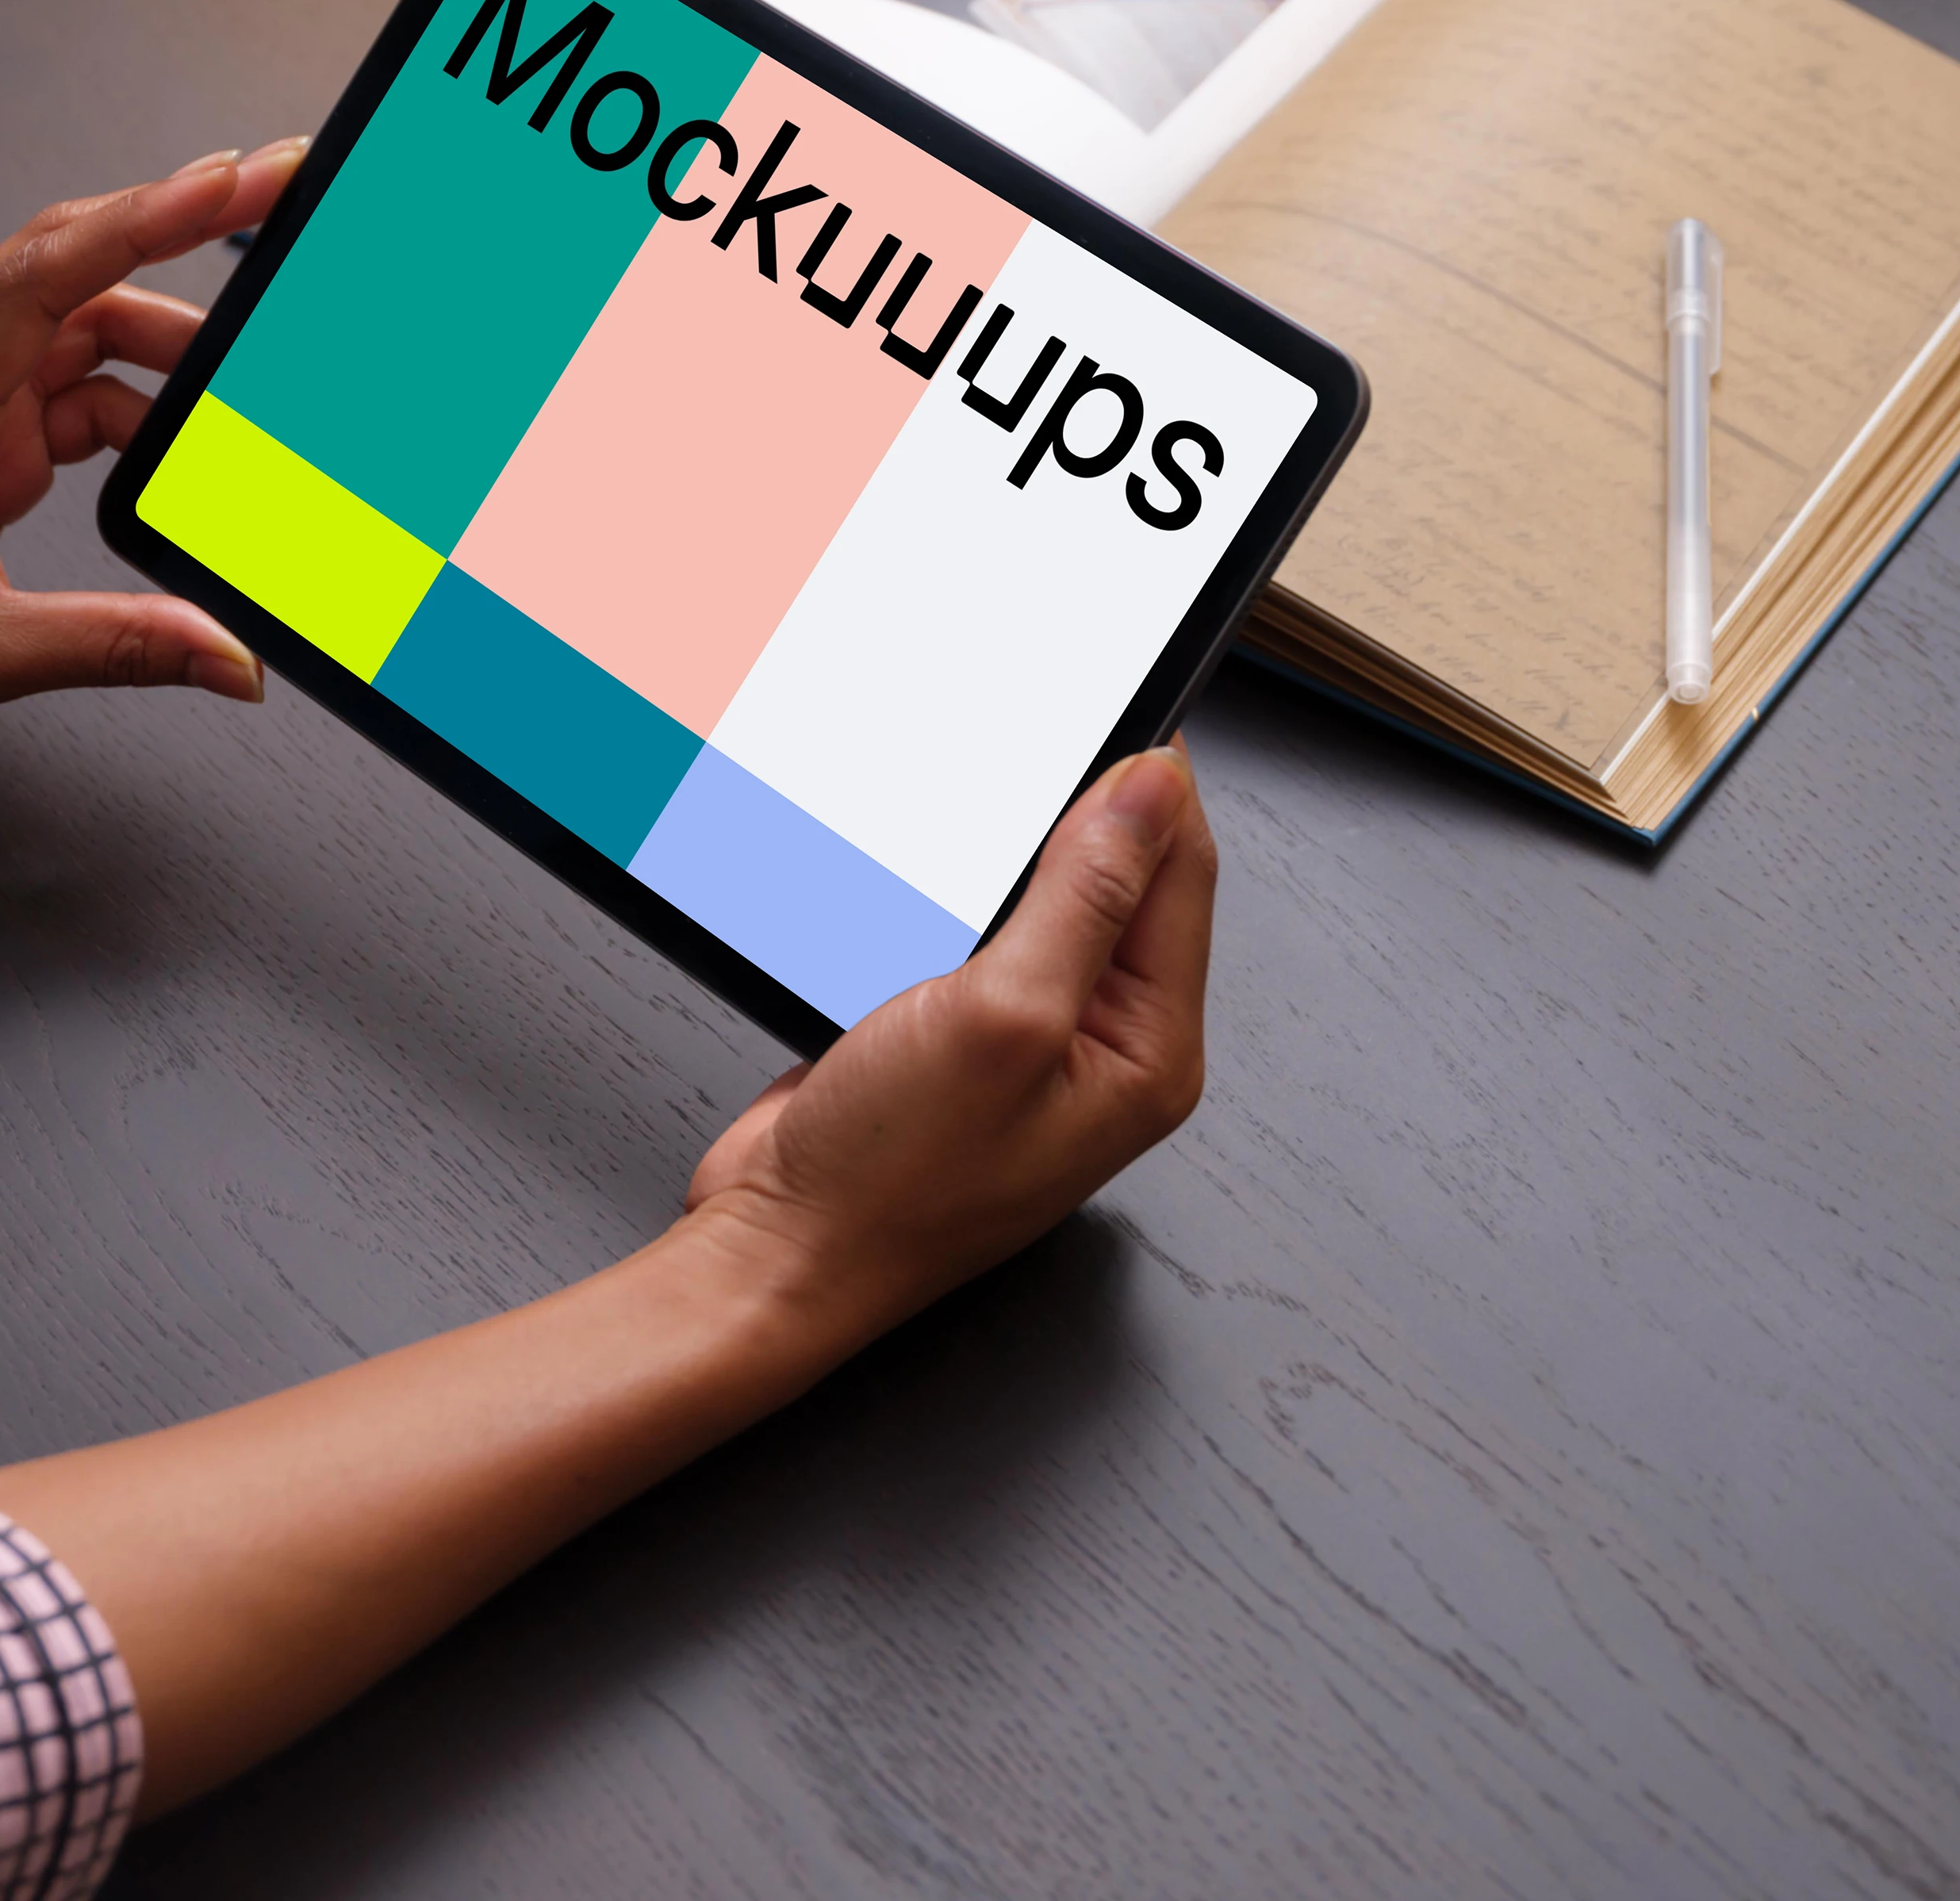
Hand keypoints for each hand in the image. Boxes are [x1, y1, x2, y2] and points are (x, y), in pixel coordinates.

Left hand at [0, 140, 305, 755]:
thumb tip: (226, 654)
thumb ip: (116, 645)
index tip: (231, 178)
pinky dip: (142, 405)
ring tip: (247, 381)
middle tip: (270, 194)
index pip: (46, 277)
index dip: (146, 218)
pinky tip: (188, 445)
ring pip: (83, 323)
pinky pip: (76, 384)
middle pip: (73, 266)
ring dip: (169, 345)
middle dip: (177, 225)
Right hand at [681, 743, 1215, 1336]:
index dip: (1150, 781)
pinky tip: (919, 864)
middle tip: (1023, 747)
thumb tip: (1153, 787)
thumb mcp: (1002, 1016)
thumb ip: (1086, 895)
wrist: (777, 1253)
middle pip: (1124, 879)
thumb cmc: (889, 1181)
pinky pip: (980, 930)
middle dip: (1079, 808)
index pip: (1182, 873)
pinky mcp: (957, 1033)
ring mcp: (1030, 1041)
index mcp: (1150, 1052)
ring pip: (1046, 897)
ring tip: (967, 802)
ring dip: (1009, 845)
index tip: (1103, 706)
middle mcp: (1104, 1047)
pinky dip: (955, 886)